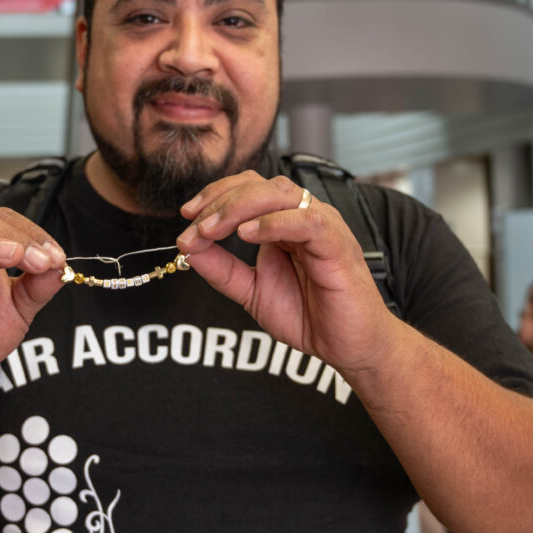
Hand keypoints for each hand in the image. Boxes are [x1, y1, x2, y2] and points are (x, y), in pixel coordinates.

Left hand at [177, 171, 398, 373]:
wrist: (345, 347)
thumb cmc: (309, 315)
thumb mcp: (251, 291)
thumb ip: (221, 270)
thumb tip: (186, 247)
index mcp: (283, 222)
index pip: (246, 189)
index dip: (214, 196)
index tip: (186, 217)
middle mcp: (302, 216)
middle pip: (258, 185)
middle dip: (219, 201)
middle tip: (193, 227)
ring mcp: (323, 226)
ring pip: (279, 194)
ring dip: (238, 207)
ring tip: (211, 229)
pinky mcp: (338, 244)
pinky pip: (307, 221)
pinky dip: (273, 222)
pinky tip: (247, 234)